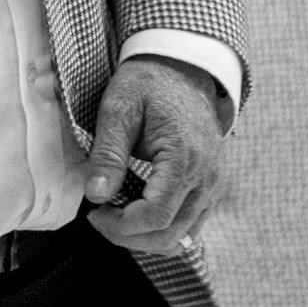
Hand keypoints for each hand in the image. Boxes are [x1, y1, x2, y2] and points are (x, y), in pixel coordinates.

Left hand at [83, 54, 232, 254]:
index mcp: (185, 159)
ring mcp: (214, 185)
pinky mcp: (211, 186)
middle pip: (171, 235)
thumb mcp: (118, 109)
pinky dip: (163, 227)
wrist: (182, 69)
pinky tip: (136, 209)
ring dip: (146, 237)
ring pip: (184, 236)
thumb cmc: (148, 84)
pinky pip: (191, 223)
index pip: (156, 216)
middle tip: (99, 218)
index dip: (120, 226)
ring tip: (115, 215)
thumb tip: (96, 195)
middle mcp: (207, 178)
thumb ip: (108, 154)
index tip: (93, 213)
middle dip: (129, 237)